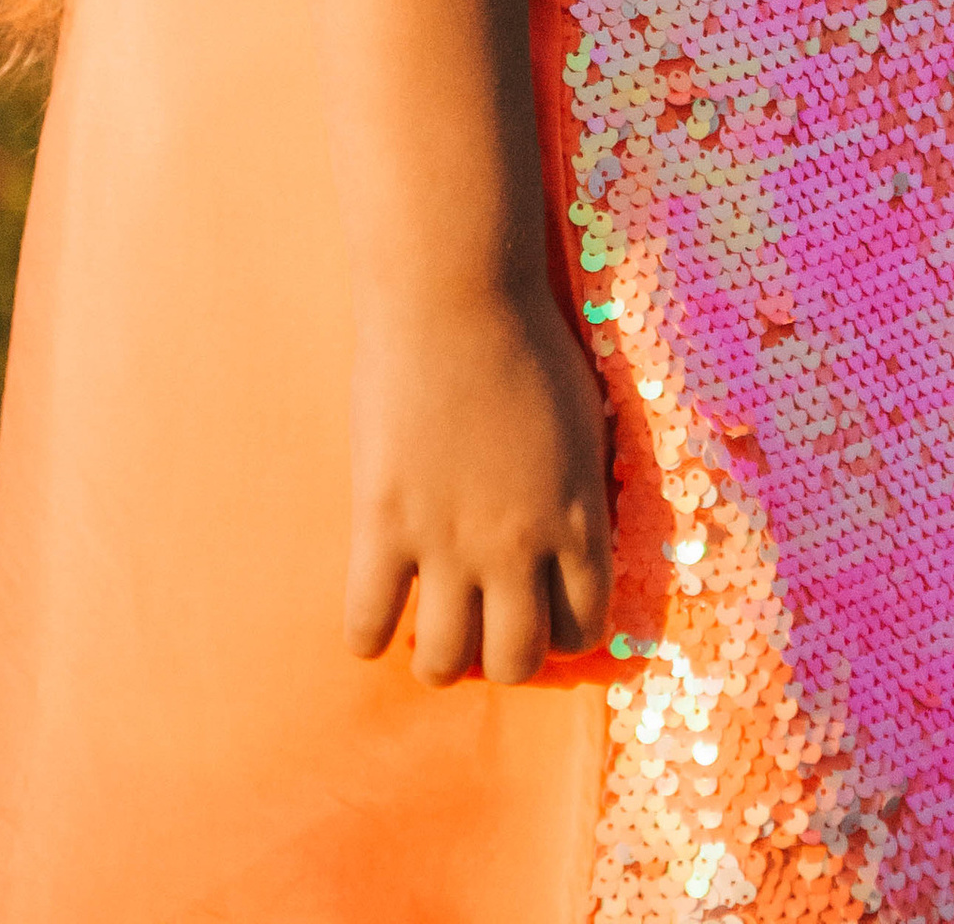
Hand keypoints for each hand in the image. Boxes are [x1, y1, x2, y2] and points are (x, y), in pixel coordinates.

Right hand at [344, 280, 613, 684]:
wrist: (456, 292)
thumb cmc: (527, 337)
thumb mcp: (585, 421)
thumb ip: (581, 488)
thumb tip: (574, 534)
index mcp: (579, 519)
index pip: (583, 627)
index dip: (559, 631)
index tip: (538, 613)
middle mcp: (519, 546)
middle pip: (516, 661)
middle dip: (500, 657)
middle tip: (482, 629)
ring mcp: (449, 542)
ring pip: (445, 661)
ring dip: (438, 658)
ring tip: (428, 630)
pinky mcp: (385, 525)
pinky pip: (368, 624)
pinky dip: (369, 636)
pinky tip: (374, 616)